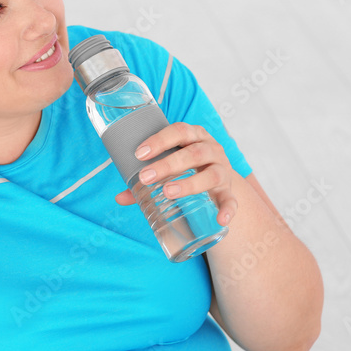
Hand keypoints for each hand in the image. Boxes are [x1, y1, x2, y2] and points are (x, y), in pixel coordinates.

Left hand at [113, 122, 238, 226]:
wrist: (218, 179)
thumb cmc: (187, 167)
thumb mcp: (169, 167)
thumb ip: (146, 181)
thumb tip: (119, 197)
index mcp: (195, 136)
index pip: (179, 131)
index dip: (159, 140)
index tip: (139, 153)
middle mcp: (212, 150)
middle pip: (193, 153)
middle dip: (168, 164)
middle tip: (145, 177)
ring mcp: (223, 170)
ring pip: (211, 174)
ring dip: (189, 183)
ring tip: (168, 193)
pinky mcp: (229, 191)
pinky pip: (231, 200)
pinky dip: (228, 209)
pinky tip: (220, 219)